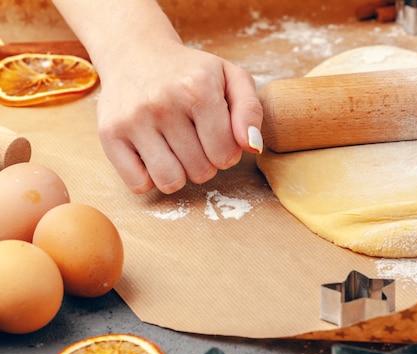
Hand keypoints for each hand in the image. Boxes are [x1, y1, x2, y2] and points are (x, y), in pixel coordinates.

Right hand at [96, 40, 262, 193]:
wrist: (136, 52)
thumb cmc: (189, 72)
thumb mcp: (230, 78)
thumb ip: (250, 111)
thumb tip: (253, 147)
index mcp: (197, 88)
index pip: (226, 154)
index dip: (227, 152)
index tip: (217, 136)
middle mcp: (162, 103)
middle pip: (200, 171)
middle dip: (204, 162)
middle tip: (195, 139)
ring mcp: (132, 119)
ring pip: (170, 182)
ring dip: (179, 174)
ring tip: (177, 150)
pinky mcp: (110, 134)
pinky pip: (138, 184)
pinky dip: (150, 178)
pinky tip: (153, 154)